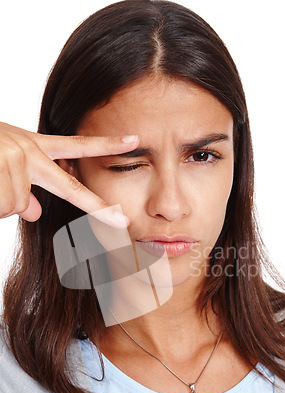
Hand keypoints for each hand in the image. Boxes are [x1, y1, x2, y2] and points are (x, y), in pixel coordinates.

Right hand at [0, 121, 138, 225]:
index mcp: (34, 146)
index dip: (107, 144)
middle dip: (98, 208)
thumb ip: (26, 187)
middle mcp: (28, 151)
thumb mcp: (5, 163)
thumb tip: (35, 212)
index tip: (134, 139)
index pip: (77, 146)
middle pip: (69, 188)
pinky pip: (2, 206)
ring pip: (17, 204)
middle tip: (122, 224)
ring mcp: (13, 160)